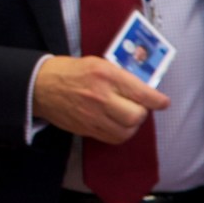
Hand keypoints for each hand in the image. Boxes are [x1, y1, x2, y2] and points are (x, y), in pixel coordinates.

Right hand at [33, 55, 169, 143]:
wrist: (40, 85)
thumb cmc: (68, 71)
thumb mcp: (97, 63)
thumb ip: (120, 77)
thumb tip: (142, 89)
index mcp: (105, 75)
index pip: (141, 93)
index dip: (157, 100)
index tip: (163, 102)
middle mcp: (101, 97)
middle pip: (136, 116)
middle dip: (141, 113)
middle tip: (138, 106)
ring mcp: (93, 115)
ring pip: (126, 131)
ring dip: (131, 125)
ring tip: (126, 116)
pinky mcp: (86, 129)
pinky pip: (113, 138)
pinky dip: (120, 133)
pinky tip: (116, 124)